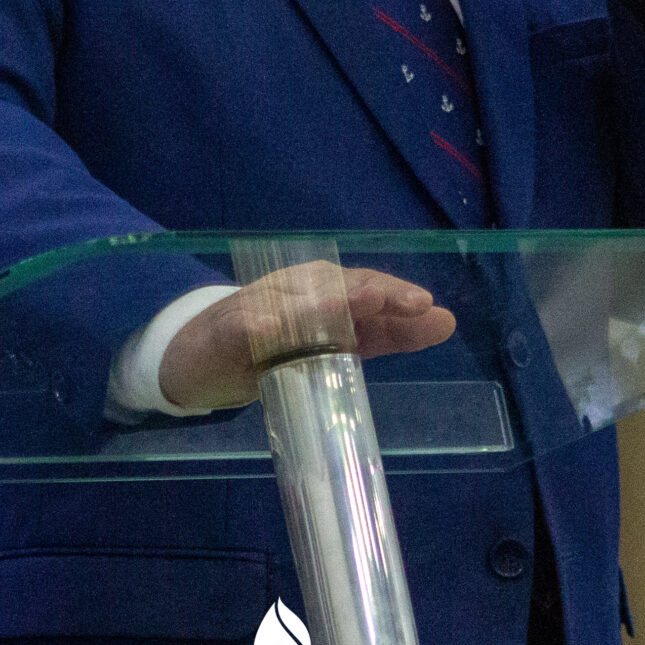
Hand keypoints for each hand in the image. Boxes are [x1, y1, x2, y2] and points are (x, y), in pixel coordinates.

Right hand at [158, 268, 455, 411]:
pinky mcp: (226, 330)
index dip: (394, 297)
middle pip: (332, 284)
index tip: (428, 309)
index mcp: (324, 293)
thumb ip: (387, 333)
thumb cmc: (276, 348)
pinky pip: (246, 326)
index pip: (364, 287)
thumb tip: (446, 320)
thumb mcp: (337, 343)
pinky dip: (261, 326)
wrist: (198, 360)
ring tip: (355, 305)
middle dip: (365, 292)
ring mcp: (258, 307)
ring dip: (322, 302)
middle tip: (395, 302)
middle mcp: (294, 290)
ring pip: (292, 300)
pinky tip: (275, 332)